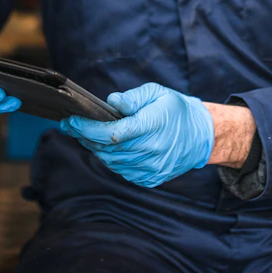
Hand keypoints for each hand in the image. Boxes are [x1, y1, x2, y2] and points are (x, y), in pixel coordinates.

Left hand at [59, 83, 214, 187]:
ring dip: (96, 149)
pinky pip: (122, 171)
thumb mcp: (157, 93)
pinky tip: (108, 147)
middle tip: (71, 126)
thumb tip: (111, 101)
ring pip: (112, 162)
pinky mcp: (151, 179)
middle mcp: (153, 150)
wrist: (200, 136)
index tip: (71, 121)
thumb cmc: (175, 110)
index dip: (88, 129)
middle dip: (85, 137)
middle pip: (108, 149)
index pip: (113, 133)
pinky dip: (111, 159)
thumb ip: (133, 98)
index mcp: (153, 126)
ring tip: (87, 135)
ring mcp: (152, 168)